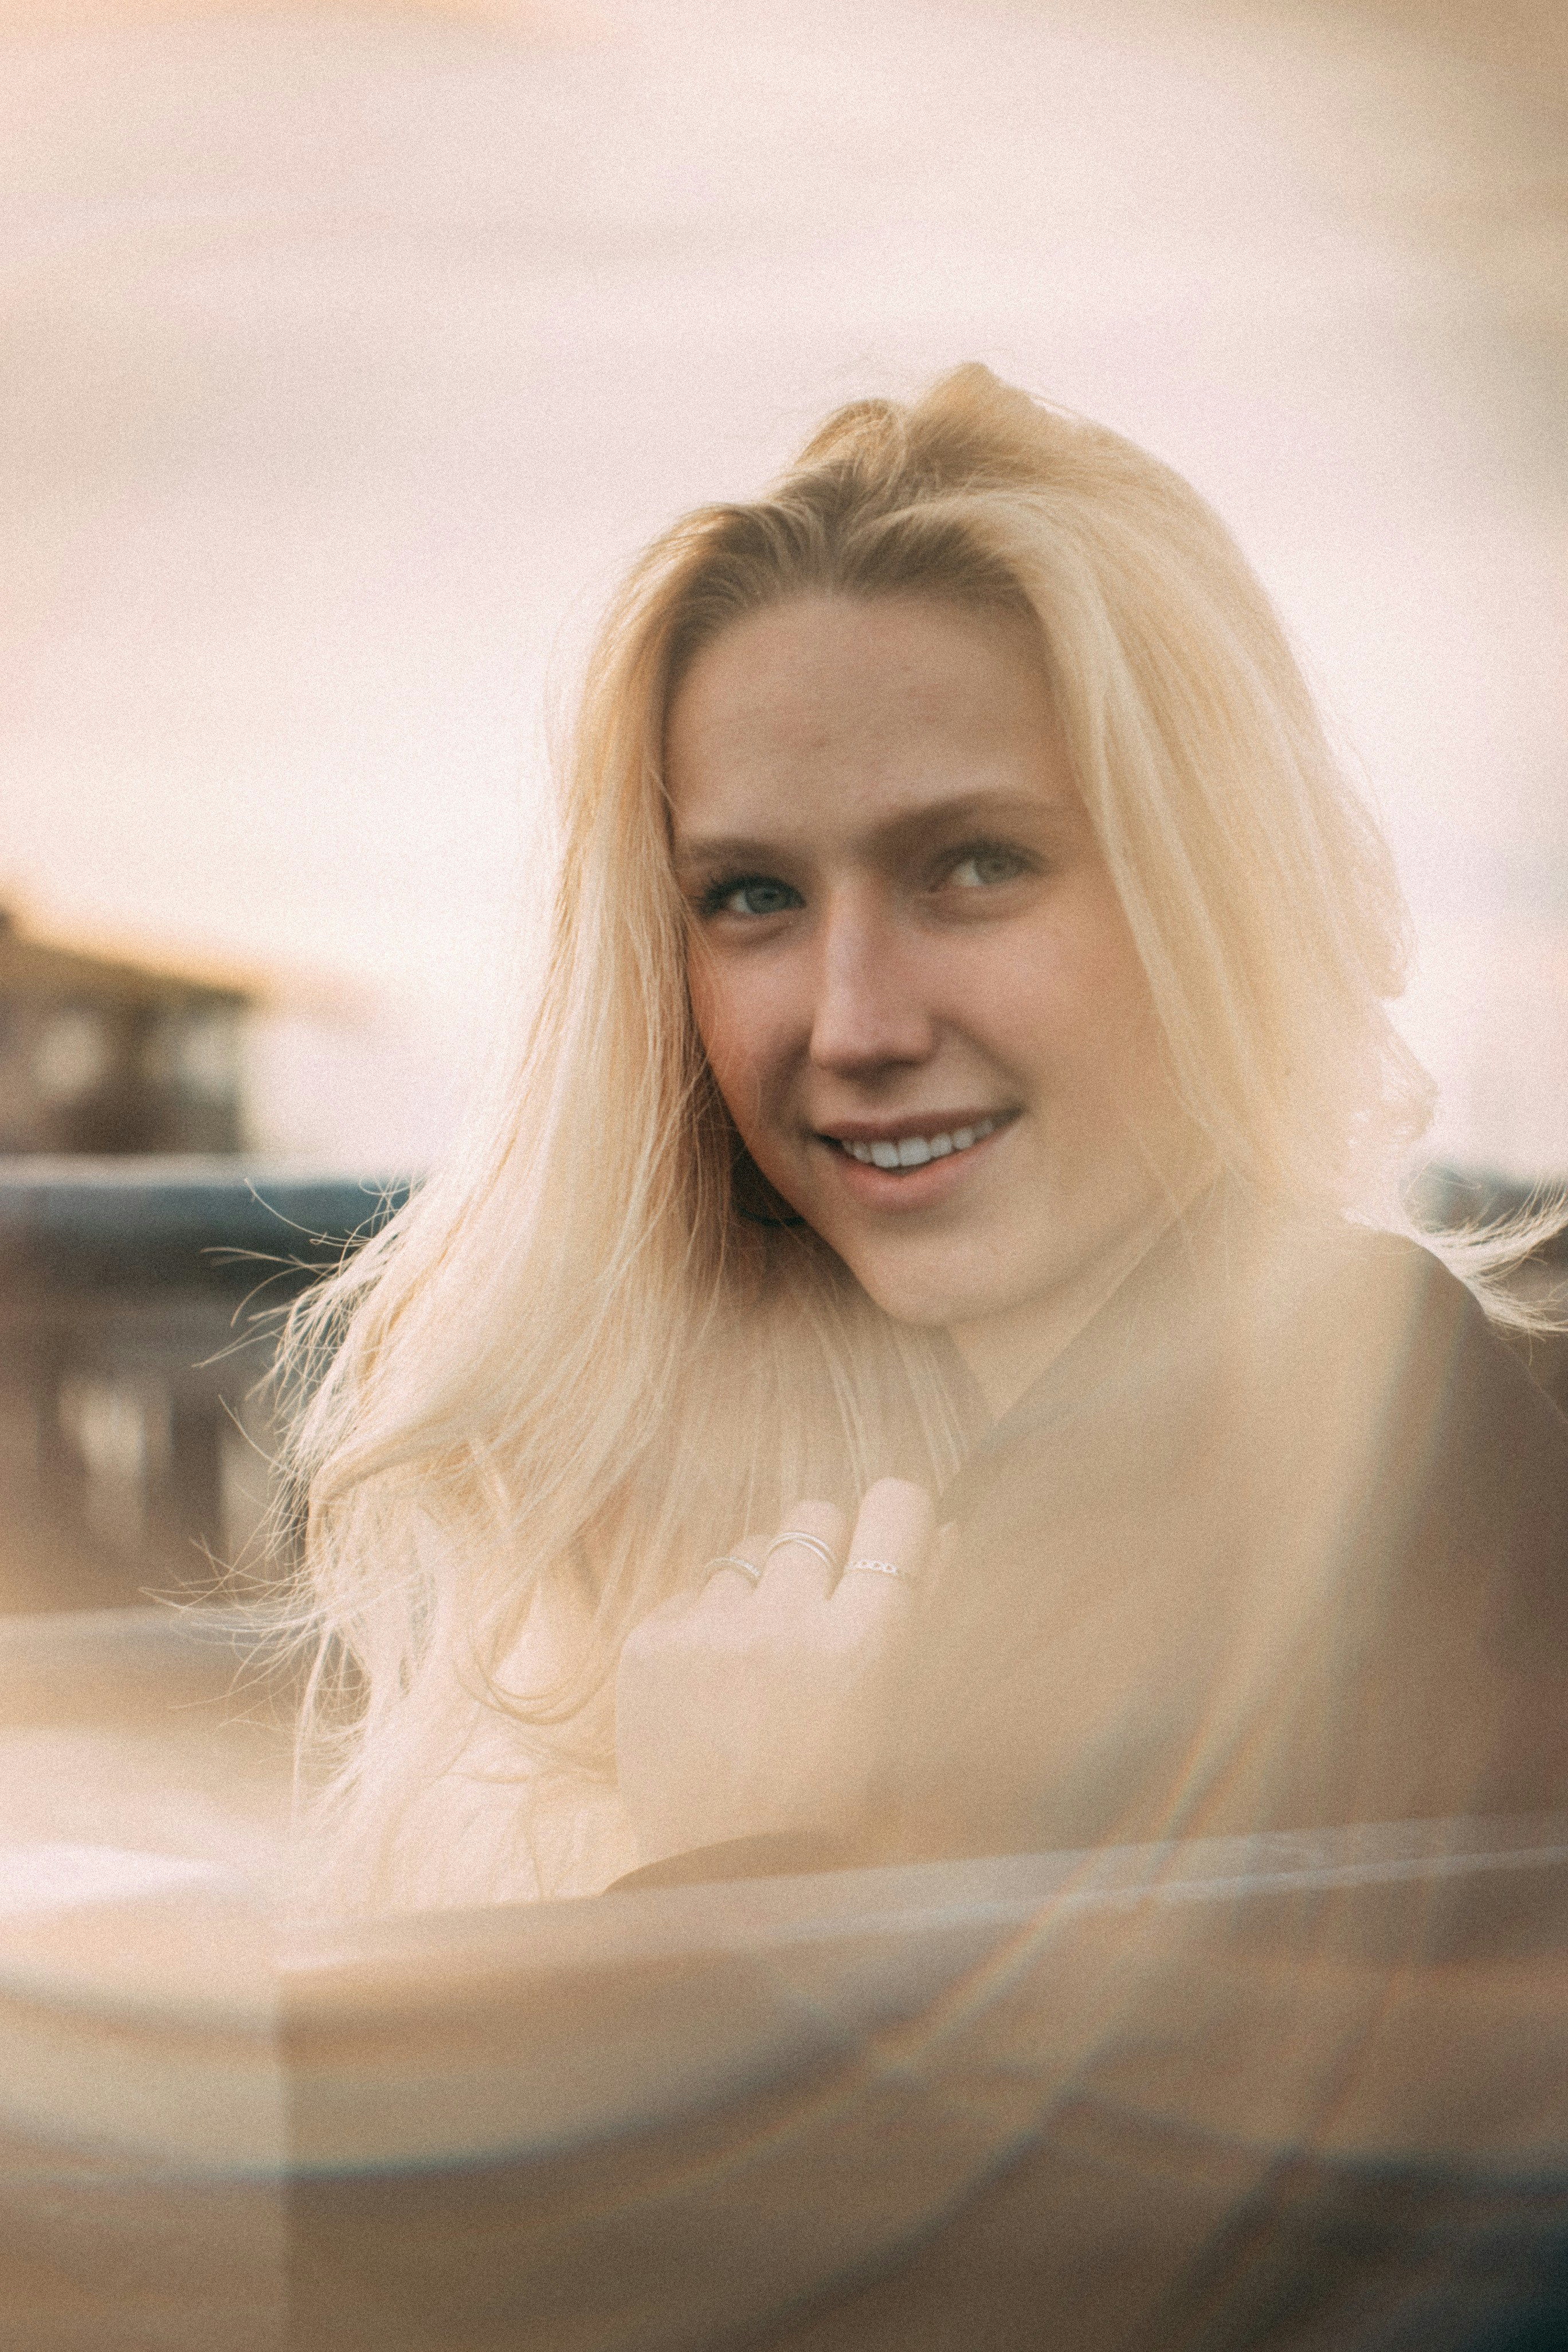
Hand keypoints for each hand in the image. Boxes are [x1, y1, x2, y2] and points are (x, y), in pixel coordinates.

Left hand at [614, 1478, 935, 1869]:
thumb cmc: (840, 1813)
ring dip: (767, 1584)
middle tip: (827, 1607)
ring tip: (770, 1656)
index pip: (895, 1506)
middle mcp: (785, 1621)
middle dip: (829, 1549)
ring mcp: (708, 1630)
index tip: (893, 1545)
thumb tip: (949, 1530)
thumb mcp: (905, 1721)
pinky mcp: (649, 1645)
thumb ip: (931, 1619)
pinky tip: (722, 1684)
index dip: (898, 1519)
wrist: (728, 1886)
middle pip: (817, 1513)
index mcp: (866, 1644)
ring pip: (752, 1546)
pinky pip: (696, 1589)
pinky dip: (712, 1621)